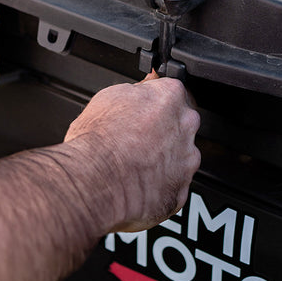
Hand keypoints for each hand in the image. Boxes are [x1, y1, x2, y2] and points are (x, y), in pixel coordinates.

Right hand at [64, 75, 200, 231]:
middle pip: (181, 124)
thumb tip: (141, 91)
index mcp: (170, 96)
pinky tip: (139, 182)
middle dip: (163, 130)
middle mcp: (185, 126)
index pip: (171, 92)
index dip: (154, 103)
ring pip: (180, 156)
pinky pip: (174, 184)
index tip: (144, 111)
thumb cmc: (98, 142)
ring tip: (135, 163)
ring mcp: (187, 160)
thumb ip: (136, 92)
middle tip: (137, 138)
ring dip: (163, 159)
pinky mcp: (181, 189)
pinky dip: (160, 184)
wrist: (94, 182)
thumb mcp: (108, 96)